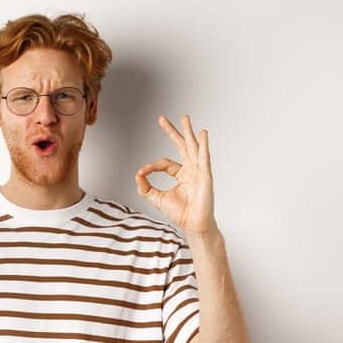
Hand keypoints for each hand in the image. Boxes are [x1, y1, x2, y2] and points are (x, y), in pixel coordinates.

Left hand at [136, 114, 218, 236]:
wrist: (193, 225)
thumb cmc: (181, 213)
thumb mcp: (156, 198)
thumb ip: (145, 187)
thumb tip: (137, 174)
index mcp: (182, 174)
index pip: (164, 163)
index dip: (151, 166)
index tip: (141, 172)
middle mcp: (191, 170)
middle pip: (181, 146)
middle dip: (172, 132)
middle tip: (162, 119)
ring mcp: (199, 171)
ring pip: (192, 147)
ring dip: (188, 132)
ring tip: (185, 118)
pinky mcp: (205, 176)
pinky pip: (203, 158)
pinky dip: (203, 145)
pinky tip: (202, 134)